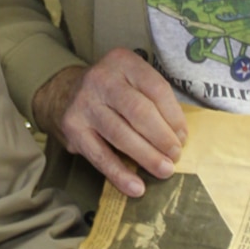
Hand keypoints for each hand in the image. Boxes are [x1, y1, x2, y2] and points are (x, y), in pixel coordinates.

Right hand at [32, 49, 186, 198]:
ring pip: (121, 135)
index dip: (174, 116)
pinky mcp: (72, 128)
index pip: (156, 89)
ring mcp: (84, 103)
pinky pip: (100, 155)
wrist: (66, 93)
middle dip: (162, 138)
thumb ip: (155, 101)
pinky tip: (136, 187)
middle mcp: (101, 79)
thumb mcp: (133, 80)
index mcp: (123, 62)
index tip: (183, 137)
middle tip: (175, 156)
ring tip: (164, 171)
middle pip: (139, 112)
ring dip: (146, 156)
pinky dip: (120, 174)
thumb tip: (178, 137)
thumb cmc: (113, 91)